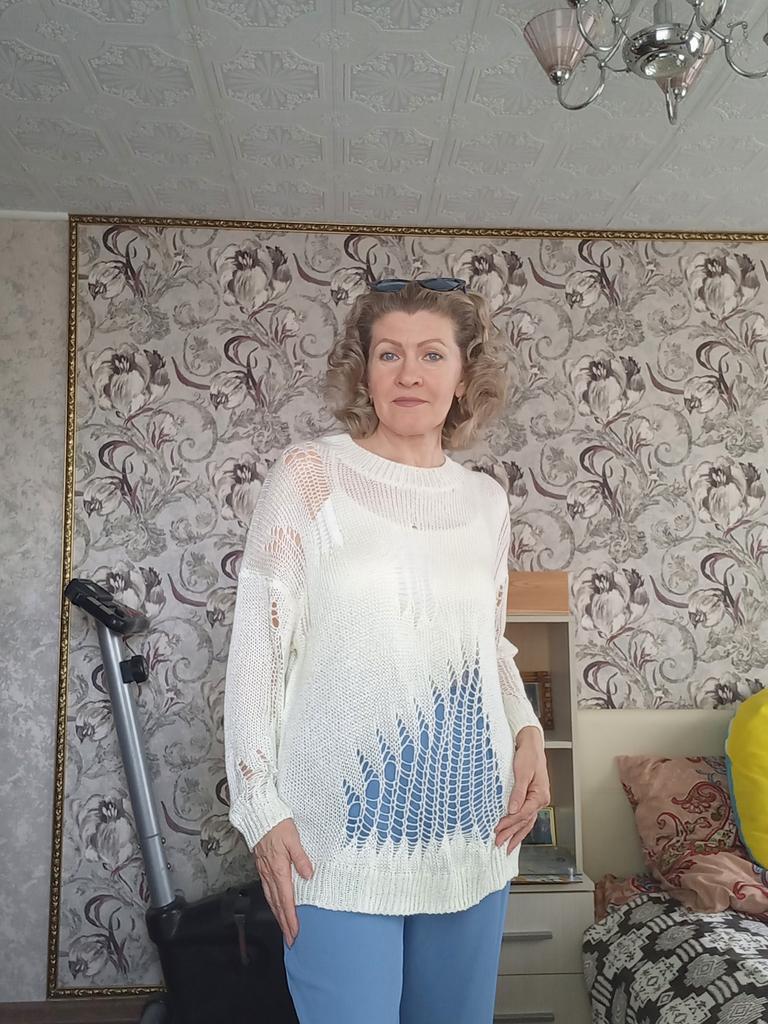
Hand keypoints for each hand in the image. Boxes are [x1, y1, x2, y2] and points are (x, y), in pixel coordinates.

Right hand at [253, 818, 313, 947]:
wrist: (259, 815)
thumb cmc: (277, 824)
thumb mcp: (293, 838)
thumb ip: (301, 858)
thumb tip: (308, 875)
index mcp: (279, 869)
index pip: (286, 899)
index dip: (291, 918)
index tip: (295, 932)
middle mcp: (270, 873)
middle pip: (277, 904)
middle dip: (284, 923)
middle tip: (290, 939)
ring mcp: (264, 871)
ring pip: (271, 899)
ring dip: (278, 915)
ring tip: (284, 927)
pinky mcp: (262, 867)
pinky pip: (267, 890)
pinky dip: (273, 902)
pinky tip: (276, 905)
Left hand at [494, 727, 550, 853]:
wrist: (531, 744)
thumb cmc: (528, 755)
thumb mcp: (522, 772)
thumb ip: (518, 792)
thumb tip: (512, 810)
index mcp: (540, 795)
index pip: (523, 814)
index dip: (509, 823)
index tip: (497, 829)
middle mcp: (540, 799)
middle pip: (524, 821)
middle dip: (511, 833)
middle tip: (498, 843)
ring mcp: (537, 799)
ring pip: (526, 821)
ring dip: (516, 834)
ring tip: (507, 846)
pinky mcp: (531, 797)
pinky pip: (526, 816)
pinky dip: (520, 826)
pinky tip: (515, 833)